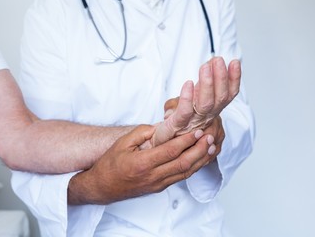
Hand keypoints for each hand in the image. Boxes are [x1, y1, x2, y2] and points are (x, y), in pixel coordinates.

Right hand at [68, 125, 213, 204]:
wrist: (103, 187)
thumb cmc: (110, 164)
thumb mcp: (122, 143)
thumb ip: (142, 133)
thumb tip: (161, 126)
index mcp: (143, 163)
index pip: (171, 151)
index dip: (187, 140)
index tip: (198, 130)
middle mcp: (153, 176)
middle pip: (183, 163)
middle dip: (199, 150)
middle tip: (210, 137)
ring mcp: (157, 184)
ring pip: (185, 173)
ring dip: (200, 160)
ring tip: (211, 147)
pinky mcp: (159, 188)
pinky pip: (180, 178)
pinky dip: (192, 168)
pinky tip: (199, 159)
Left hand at [154, 57, 240, 144]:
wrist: (162, 145)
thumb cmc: (177, 124)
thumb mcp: (190, 103)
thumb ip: (198, 90)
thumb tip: (206, 69)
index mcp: (211, 111)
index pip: (227, 95)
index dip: (233, 80)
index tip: (235, 62)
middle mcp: (205, 118)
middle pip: (219, 98)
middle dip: (221, 77)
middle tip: (218, 59)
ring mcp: (192, 122)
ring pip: (205, 104)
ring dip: (207, 84)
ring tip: (206, 66)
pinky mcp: (176, 126)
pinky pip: (184, 112)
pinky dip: (186, 98)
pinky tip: (188, 83)